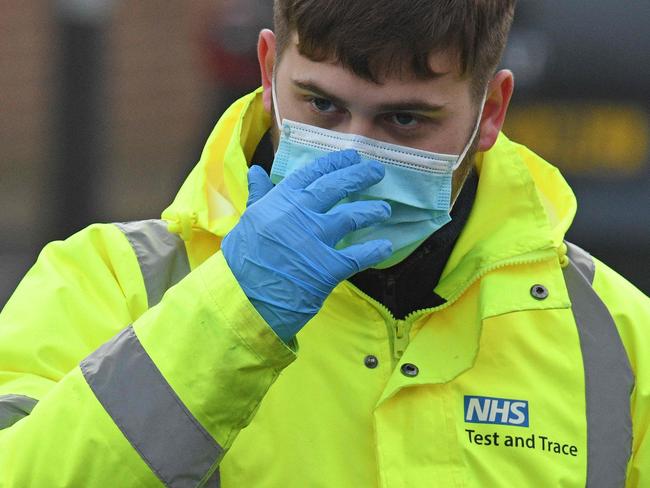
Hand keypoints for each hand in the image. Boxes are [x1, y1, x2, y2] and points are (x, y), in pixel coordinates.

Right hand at [222, 150, 391, 342]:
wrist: (242, 297)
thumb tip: (258, 171)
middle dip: (360, 176)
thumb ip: (260, 195)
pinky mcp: (328, 267)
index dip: (335, 162)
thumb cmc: (242, 260)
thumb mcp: (248, 220)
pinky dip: (375, 250)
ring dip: (372, 211)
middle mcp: (301, 214)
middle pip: (337, 187)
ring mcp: (316, 239)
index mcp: (281, 200)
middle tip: (377, 171)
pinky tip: (386, 246)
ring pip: (353, 216)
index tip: (351, 156)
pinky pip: (359, 255)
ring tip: (384, 209)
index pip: (313, 173)